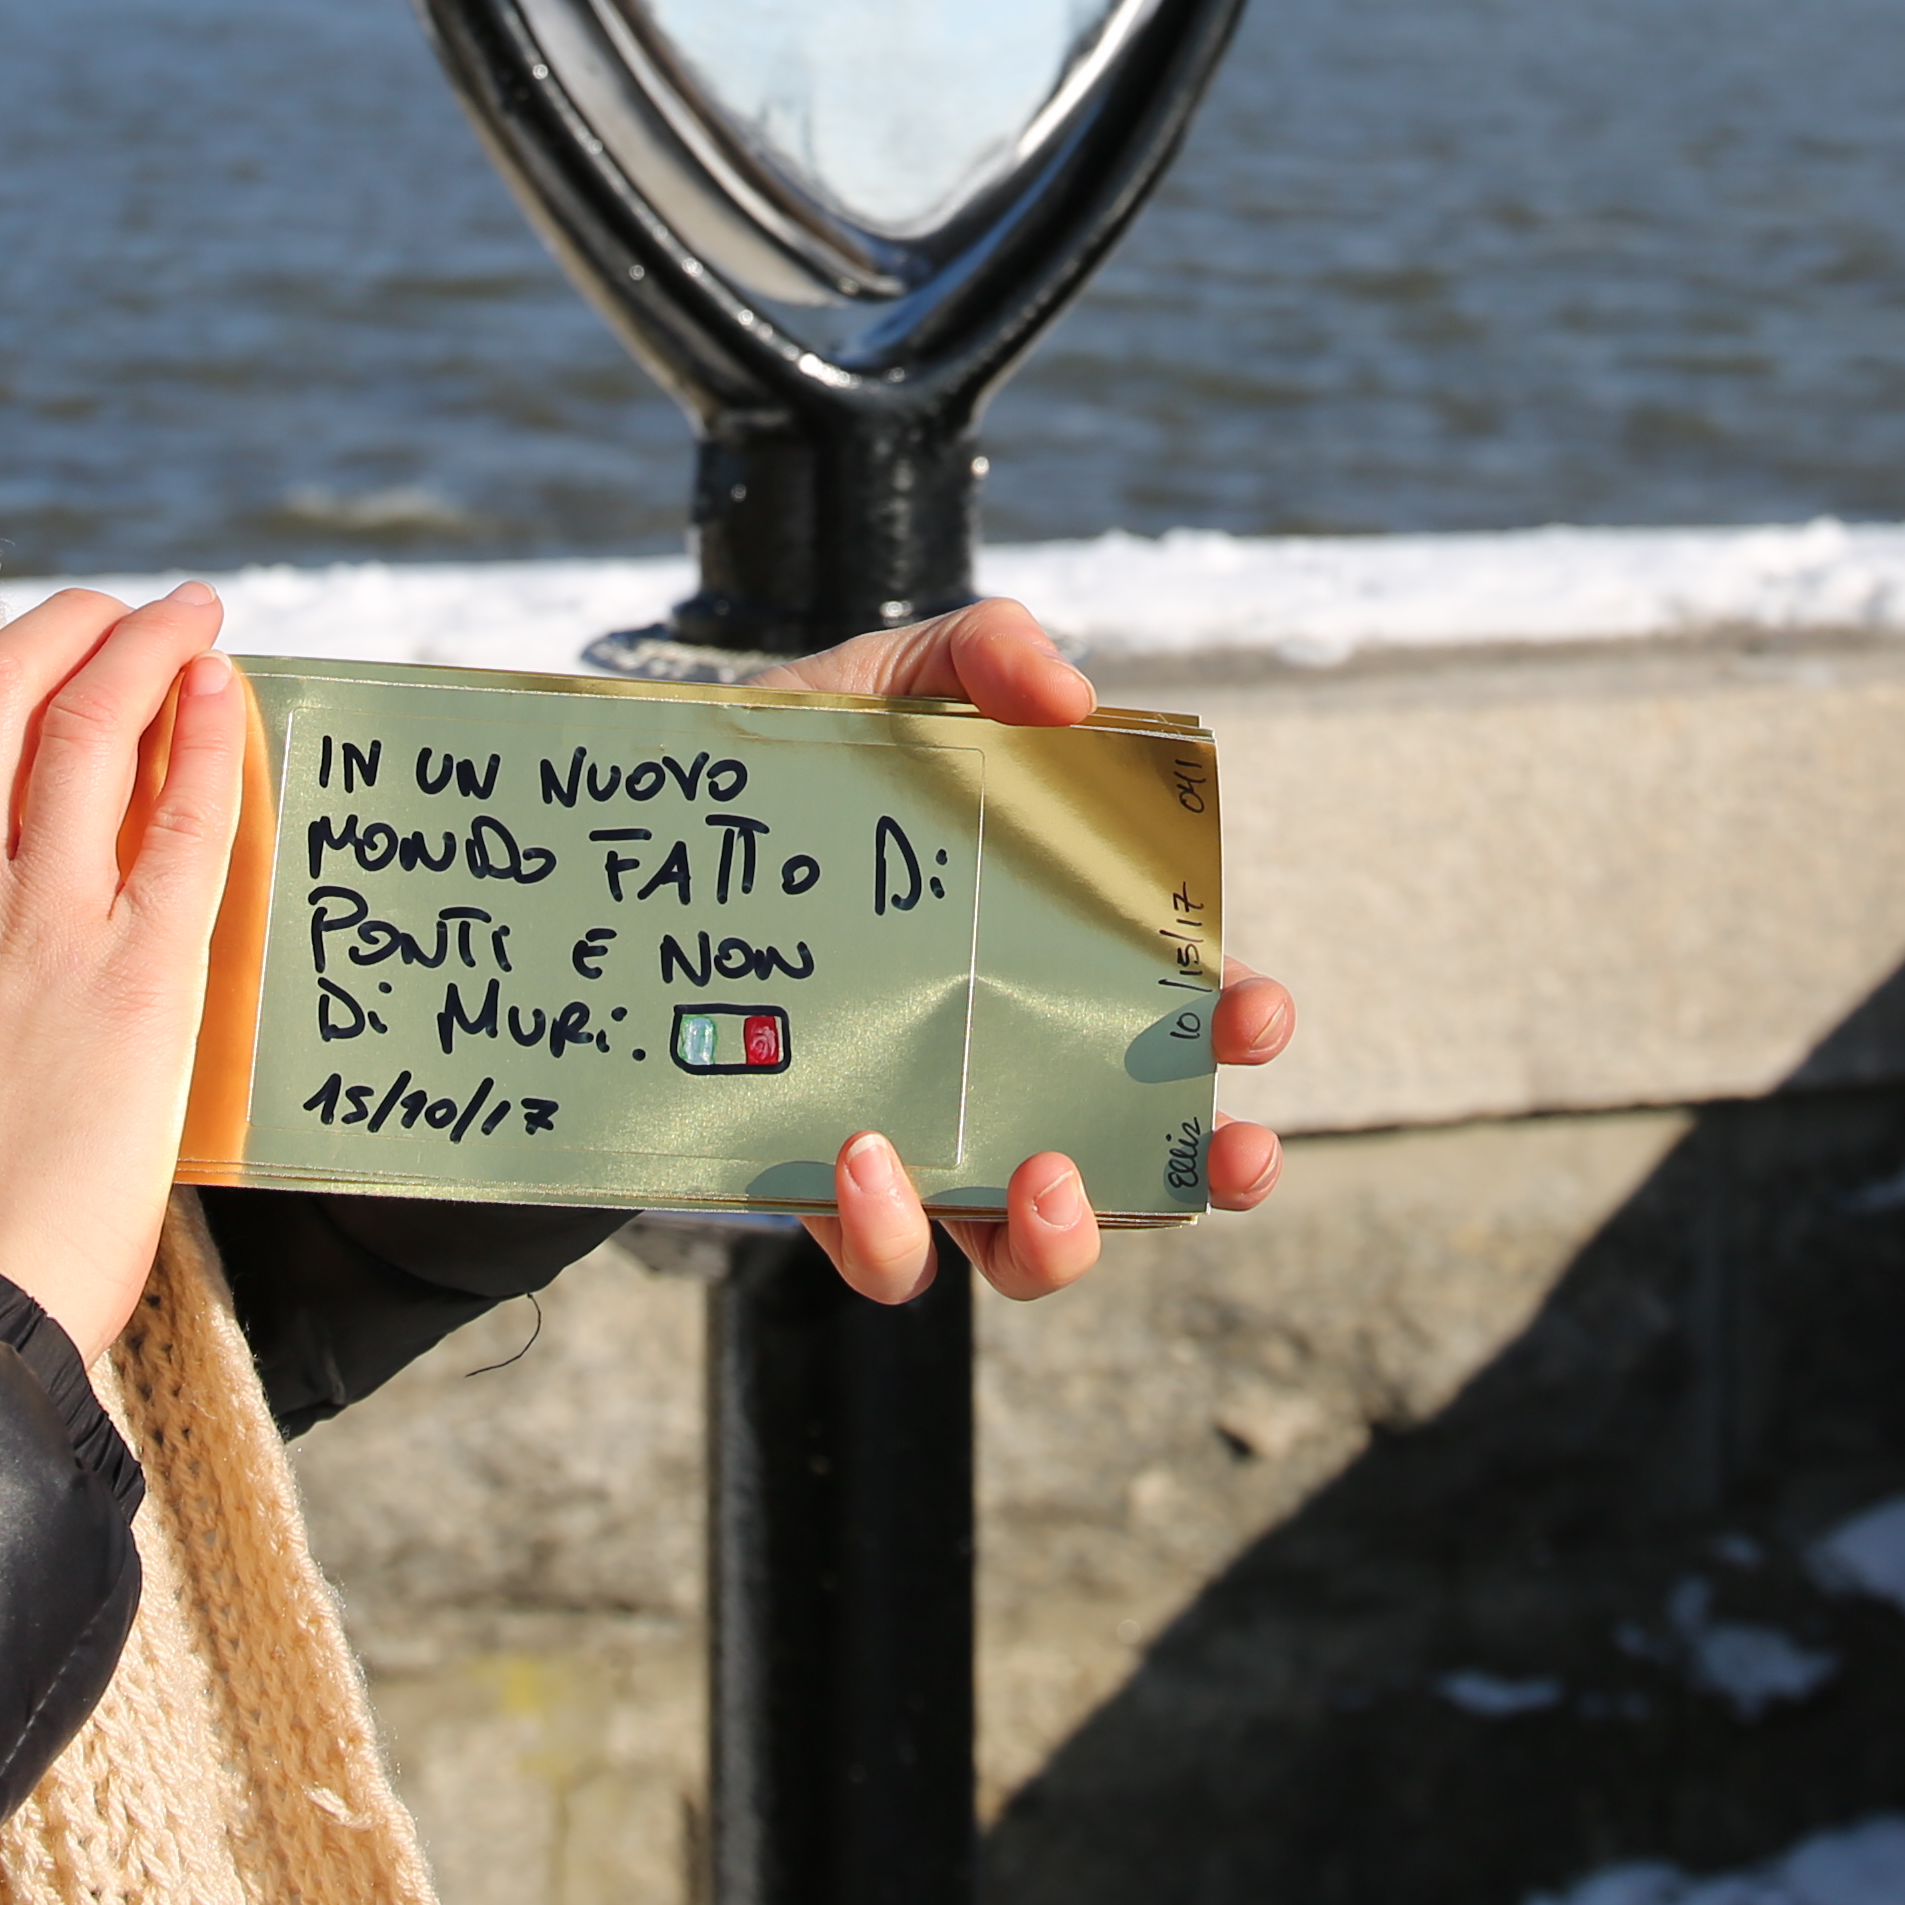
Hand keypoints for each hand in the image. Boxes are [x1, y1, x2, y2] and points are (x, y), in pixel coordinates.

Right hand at [0, 582, 247, 1352]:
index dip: (3, 695)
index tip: (51, 676)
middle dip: (69, 624)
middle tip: (124, 606)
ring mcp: (42, 929)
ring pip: (87, 727)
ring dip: (146, 646)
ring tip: (193, 612)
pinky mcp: (135, 976)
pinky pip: (180, 823)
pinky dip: (205, 740)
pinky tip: (225, 693)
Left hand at [754, 596, 1297, 1303]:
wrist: (650, 837)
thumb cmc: (807, 765)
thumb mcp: (890, 680)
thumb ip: (983, 649)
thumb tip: (1070, 697)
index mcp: (1051, 965)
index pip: (1175, 1020)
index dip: (1236, 1035)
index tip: (1255, 1012)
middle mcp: (1003, 1069)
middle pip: (1142, 1162)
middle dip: (1208, 1171)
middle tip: (1231, 1142)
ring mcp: (925, 1140)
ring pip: (1027, 1250)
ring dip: (1065, 1239)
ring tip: (1047, 1177)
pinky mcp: (824, 1188)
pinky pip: (884, 1255)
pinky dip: (895, 1231)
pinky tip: (867, 1155)